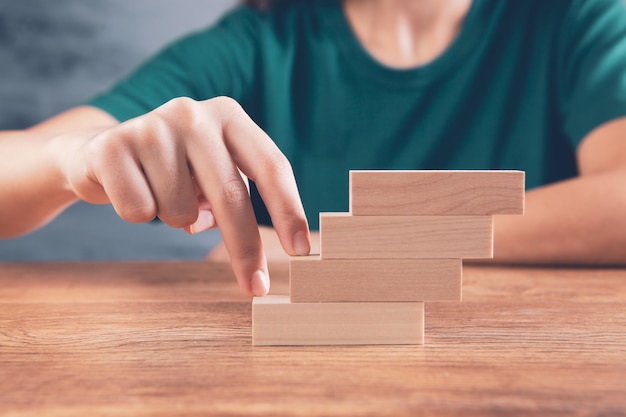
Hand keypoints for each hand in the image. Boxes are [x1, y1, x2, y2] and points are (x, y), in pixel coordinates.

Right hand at [58, 96, 310, 295]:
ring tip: (159, 194)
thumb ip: (235, 198)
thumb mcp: (211, 174)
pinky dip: (138, 213)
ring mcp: (152, 126)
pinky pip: (139, 211)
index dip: (289, 211)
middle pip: (233, 196)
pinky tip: (131, 190)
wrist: (100, 152)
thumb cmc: (172, 168)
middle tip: (255, 286)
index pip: (271, 167)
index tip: (301, 251)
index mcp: (229, 116)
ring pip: (181, 211)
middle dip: (246, 249)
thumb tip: (251, 252)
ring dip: (174, 218)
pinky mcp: (112, 145)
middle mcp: (194, 114)